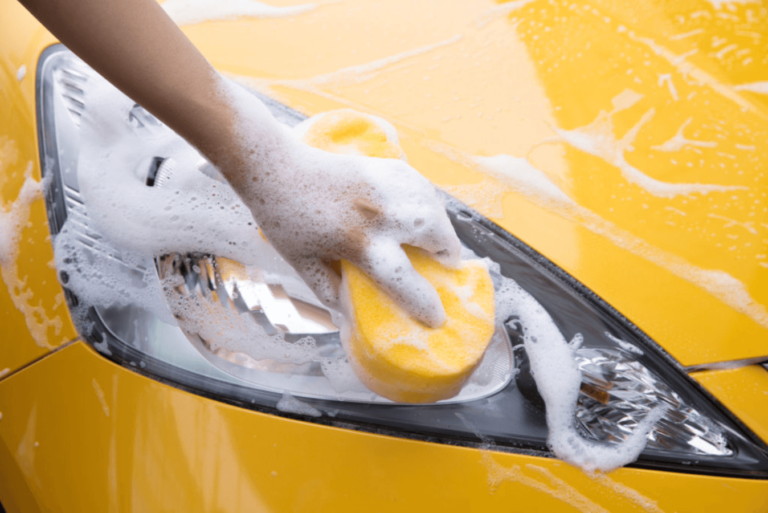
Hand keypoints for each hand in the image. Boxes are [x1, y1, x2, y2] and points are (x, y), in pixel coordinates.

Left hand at [243, 142, 460, 327]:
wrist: (277, 167)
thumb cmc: (285, 219)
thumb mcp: (304, 264)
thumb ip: (330, 291)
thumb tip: (351, 316)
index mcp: (360, 243)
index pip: (407, 281)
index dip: (426, 304)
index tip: (437, 317)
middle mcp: (382, 215)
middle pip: (439, 237)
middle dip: (447, 257)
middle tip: (441, 266)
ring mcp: (388, 187)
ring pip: (437, 210)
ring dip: (442, 229)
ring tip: (434, 240)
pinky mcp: (387, 167)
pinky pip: (424, 188)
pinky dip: (428, 204)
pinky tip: (418, 213)